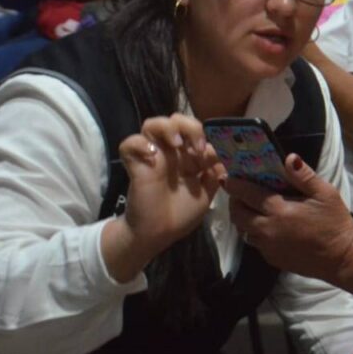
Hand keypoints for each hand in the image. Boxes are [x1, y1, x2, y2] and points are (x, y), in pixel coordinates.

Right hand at [118, 114, 226, 258]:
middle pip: (175, 120)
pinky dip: (138, 144)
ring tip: (176, 144)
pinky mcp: (135, 164)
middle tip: (196, 146)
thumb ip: (214, 174)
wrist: (158, 233)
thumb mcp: (205, 194)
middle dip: (188, 126)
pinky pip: (128, 143)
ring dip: (166, 127)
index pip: (196, 132)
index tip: (212, 153)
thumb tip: (224, 158)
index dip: (206, 136)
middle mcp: (170, 152)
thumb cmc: (181, 214)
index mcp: (188, 156)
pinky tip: (151, 157)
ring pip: (151, 124)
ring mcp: (151, 156)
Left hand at [226, 153, 352, 281]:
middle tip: (239, 192)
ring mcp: (268, 247)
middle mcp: (267, 229)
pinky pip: (255, 242)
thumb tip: (289, 157)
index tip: (227, 177)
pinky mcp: (272, 259)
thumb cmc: (335, 223)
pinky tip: (267, 225)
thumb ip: (304, 176)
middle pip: (238, 214)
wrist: (342, 259)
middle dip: (234, 201)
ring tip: (251, 208)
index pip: (246, 193)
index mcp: (279, 210)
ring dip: (243, 218)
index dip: (234, 184)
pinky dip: (254, 232)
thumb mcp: (325, 194)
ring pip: (243, 230)